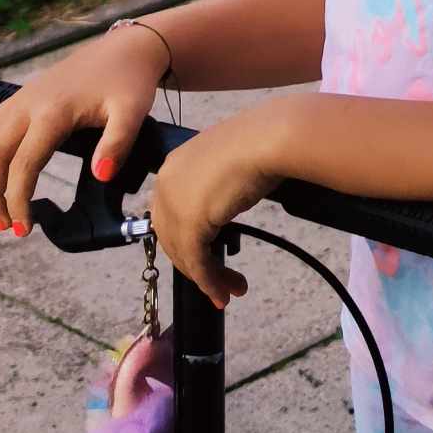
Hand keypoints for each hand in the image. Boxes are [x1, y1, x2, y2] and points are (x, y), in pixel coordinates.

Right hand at [0, 26, 169, 234]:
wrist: (123, 48)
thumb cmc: (128, 81)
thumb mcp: (133, 112)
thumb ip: (117, 144)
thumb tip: (100, 175)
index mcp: (53, 112)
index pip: (23, 164)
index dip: (18, 200)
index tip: (25, 229)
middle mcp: (28, 104)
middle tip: (3, 226)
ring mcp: (20, 99)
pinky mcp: (19, 97)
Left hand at [149, 100, 290, 311]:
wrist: (267, 140)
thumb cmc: (258, 143)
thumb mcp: (228, 166)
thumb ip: (215, 187)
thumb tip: (222, 206)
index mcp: (174, 165)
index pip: (171, 213)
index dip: (188, 240)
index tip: (209, 257)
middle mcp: (166, 183)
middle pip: (173, 237)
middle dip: (196, 264)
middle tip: (220, 281)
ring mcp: (174, 204)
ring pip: (184, 254)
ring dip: (207, 279)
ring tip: (230, 291)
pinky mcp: (189, 224)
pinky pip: (196, 263)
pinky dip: (210, 282)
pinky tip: (224, 292)